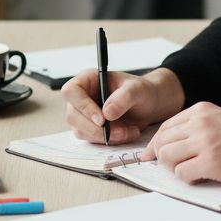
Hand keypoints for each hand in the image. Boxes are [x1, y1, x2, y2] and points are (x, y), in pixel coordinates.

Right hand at [60, 68, 180, 144]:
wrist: (148, 105)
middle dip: (97, 129)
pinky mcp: (89, 129)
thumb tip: (107, 113)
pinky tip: (126, 134)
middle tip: (120, 132)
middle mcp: (81, 97)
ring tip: (129, 131)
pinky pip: (92, 139)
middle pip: (73, 116)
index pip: (72, 92)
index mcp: (87, 80)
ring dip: (105, 136)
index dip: (83, 107)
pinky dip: (109, 140)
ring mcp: (83, 114)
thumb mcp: (137, 89)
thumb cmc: (141, 91)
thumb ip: (124, 97)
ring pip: (81, 131)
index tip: (102, 120)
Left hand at [141, 102, 220, 185]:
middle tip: (174, 167)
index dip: (156, 144)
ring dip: (175, 168)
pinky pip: (182, 174)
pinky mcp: (211, 162)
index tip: (151, 155)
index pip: (165, 127)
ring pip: (166, 157)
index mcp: (201, 111)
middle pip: (161, 142)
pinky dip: (188, 179)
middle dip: (162, 158)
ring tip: (191, 170)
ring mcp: (205, 142)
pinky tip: (202, 176)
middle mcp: (200, 123)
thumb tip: (169, 143)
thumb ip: (197, 126)